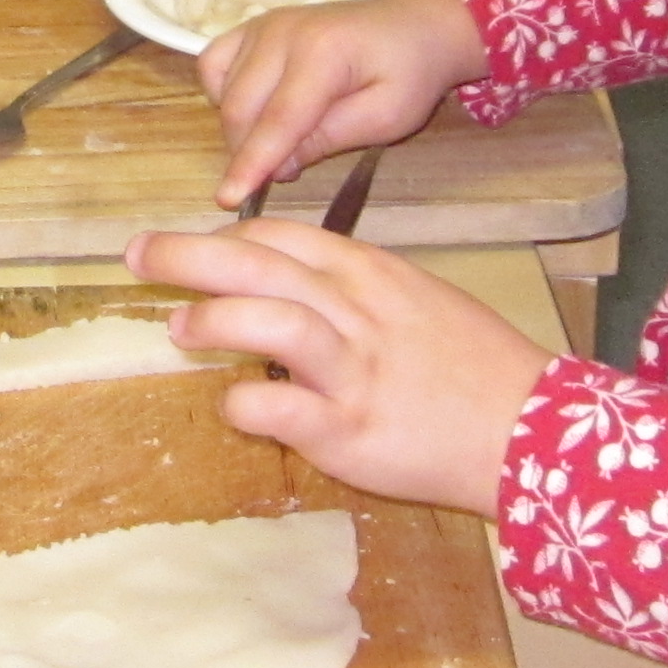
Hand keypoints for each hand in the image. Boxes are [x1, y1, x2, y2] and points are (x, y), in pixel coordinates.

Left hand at [124, 218, 548, 516]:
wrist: (531, 429)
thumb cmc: (475, 366)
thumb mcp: (419, 301)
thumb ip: (355, 292)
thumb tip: (291, 289)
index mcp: (372, 275)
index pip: (284, 237)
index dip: (228, 236)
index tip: (193, 245)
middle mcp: (357, 313)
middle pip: (261, 264)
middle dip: (188, 254)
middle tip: (136, 254)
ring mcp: (353, 371)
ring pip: (271, 321)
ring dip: (213, 319)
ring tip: (178, 328)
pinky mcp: (350, 430)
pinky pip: (280, 409)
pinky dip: (244, 403)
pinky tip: (232, 405)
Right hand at [200, 0, 489, 206]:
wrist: (416, 26)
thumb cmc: (409, 74)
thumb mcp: (384, 119)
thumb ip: (327, 140)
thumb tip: (276, 167)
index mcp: (323, 53)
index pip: (277, 120)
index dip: (252, 164)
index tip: (228, 200)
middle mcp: (282, 32)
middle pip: (240, 109)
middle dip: (249, 153)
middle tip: (288, 172)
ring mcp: (263, 25)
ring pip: (224, 92)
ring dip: (240, 128)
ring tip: (283, 139)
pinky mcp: (252, 26)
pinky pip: (213, 65)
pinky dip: (222, 94)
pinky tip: (254, 108)